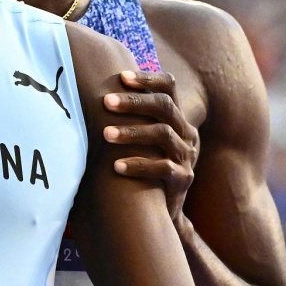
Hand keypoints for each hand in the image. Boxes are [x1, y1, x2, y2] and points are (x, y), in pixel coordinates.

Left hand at [104, 70, 199, 222]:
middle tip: (106, 102)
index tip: (122, 76)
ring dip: (132, 132)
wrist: (163, 209)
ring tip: (105, 134)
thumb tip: (98, 90)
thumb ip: (131, 116)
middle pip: (164, 107)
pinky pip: (164, 167)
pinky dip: (139, 165)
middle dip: (134, 102)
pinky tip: (116, 166)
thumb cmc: (145, 165)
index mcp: (177, 118)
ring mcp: (187, 156)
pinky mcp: (183, 179)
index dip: (148, 78)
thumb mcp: (143, 139)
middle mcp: (186, 133)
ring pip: (163, 134)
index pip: (169, 87)